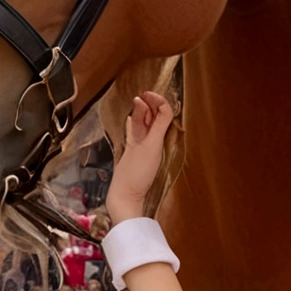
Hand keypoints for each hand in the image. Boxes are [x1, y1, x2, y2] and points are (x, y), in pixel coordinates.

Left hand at [105, 90, 173, 224]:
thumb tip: (164, 107)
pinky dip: (142, 129)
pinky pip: (141, 139)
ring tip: (149, 105)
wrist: (125, 196)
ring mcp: (136, 149)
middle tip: (153, 96)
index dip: (152, 101)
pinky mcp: (138, 161)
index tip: (150, 94)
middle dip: (149, 105)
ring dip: (146, 115)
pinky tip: (135, 126)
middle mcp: (136, 138)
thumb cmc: (137, 171)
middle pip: (143, 117)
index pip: (146, 110)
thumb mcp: (152, 146)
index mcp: (138, 133)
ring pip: (142, 127)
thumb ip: (159, 126)